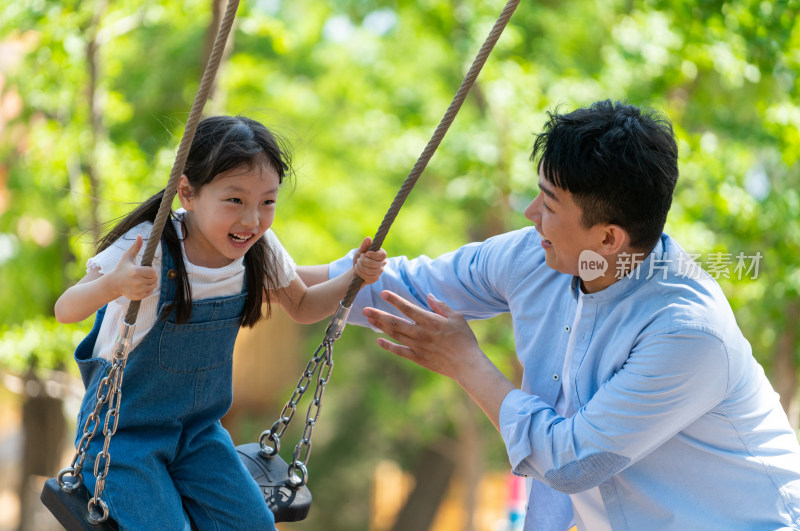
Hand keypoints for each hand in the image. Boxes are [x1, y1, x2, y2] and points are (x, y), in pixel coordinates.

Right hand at [109, 235, 157, 299]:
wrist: (113, 284)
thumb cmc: (122, 268)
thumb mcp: (127, 257)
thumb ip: (136, 246)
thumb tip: (140, 235)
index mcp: (135, 271)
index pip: (153, 271)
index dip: (152, 269)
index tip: (148, 268)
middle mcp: (137, 282)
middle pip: (155, 279)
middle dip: (152, 276)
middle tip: (146, 274)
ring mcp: (137, 290)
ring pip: (154, 286)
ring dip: (151, 282)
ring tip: (144, 279)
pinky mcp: (138, 296)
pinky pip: (150, 292)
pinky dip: (149, 288)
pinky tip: (142, 285)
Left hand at [353, 236, 386, 284]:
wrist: (355, 271)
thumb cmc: (359, 259)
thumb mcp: (360, 251)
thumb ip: (364, 245)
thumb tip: (368, 238)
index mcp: (380, 254)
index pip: (383, 255)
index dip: (374, 255)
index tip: (366, 253)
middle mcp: (382, 263)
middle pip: (375, 263)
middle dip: (363, 261)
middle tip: (359, 259)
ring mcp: (379, 272)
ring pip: (371, 271)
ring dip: (360, 267)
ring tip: (357, 264)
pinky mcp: (375, 278)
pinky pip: (368, 276)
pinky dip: (360, 272)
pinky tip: (358, 270)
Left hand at [362, 291, 482, 381]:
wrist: (466, 364)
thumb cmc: (464, 339)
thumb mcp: (456, 317)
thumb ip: (441, 306)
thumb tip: (428, 296)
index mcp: (430, 321)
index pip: (408, 308)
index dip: (395, 300)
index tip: (383, 293)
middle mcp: (420, 333)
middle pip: (395, 322)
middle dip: (379, 315)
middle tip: (365, 309)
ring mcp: (418, 347)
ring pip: (395, 335)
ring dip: (380, 327)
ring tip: (369, 319)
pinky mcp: (418, 358)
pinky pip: (399, 351)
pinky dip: (388, 346)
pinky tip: (379, 341)